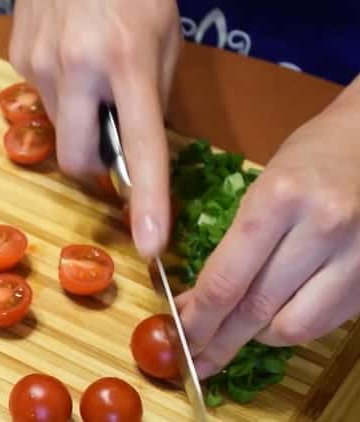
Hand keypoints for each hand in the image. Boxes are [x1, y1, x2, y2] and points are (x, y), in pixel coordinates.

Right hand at [9, 0, 181, 256]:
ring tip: (89, 71)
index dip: (148, 201)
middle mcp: (75, 66)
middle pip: (77, 159)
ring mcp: (37, 62)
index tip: (149, 244)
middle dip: (94, 164)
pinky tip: (68, 55)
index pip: (140, 147)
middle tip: (110, 135)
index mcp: (126, 60)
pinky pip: (40, 99)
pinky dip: (59, 93)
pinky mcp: (16, 57)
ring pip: (58, 128)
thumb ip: (149, 98)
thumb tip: (131, 148)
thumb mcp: (162, 40)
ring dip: (77, 118)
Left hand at [177, 76, 359, 377]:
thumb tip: (199, 298)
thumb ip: (235, 243)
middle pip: (256, 309)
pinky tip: (277, 319)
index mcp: (280, 198)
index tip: (178, 338)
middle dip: (219, 342)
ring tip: (238, 333)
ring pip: (294, 327)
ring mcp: (356, 254)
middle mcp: (321, 228)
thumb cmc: (312, 154)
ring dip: (258, 338)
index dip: (197, 319)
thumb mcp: (262, 185)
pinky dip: (295, 326)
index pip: (226, 279)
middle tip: (195, 363)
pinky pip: (327, 321)